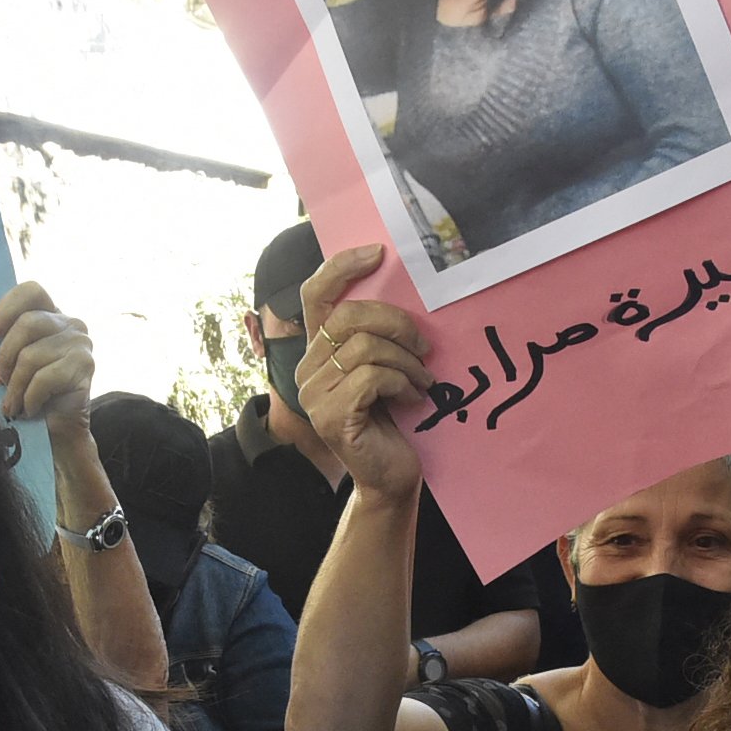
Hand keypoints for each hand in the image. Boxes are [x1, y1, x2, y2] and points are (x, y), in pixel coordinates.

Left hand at [0, 281, 94, 444]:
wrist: (59, 431)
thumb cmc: (32, 394)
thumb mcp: (16, 360)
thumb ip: (6, 339)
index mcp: (53, 316)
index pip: (32, 291)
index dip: (8, 307)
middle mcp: (72, 325)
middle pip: (28, 323)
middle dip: (6, 355)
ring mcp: (81, 344)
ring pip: (32, 355)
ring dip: (16, 386)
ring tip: (12, 405)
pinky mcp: (86, 366)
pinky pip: (45, 377)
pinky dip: (31, 398)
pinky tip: (30, 409)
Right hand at [298, 245, 434, 502]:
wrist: (390, 477)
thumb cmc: (392, 422)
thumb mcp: (383, 369)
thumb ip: (375, 337)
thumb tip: (401, 291)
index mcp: (317, 352)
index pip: (316, 295)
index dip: (342, 267)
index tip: (379, 253)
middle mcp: (306, 371)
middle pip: (348, 317)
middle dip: (396, 324)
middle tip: (423, 346)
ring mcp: (314, 395)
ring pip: (365, 348)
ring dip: (406, 361)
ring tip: (423, 380)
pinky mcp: (331, 417)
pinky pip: (372, 377)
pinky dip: (402, 383)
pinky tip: (413, 398)